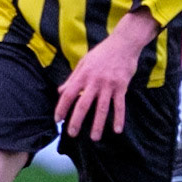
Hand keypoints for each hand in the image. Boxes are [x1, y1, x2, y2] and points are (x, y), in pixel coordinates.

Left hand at [55, 10, 158, 141]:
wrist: (124, 43)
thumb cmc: (102, 52)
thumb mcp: (84, 62)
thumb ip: (72, 78)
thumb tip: (60, 92)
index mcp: (83, 75)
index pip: (69, 94)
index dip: (62, 108)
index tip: (58, 120)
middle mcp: (94, 81)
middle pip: (83, 105)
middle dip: (76, 121)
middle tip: (72, 134)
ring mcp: (109, 85)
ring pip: (101, 108)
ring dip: (97, 125)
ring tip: (94, 138)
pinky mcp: (121, 86)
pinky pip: (119, 105)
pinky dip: (119, 118)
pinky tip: (117, 130)